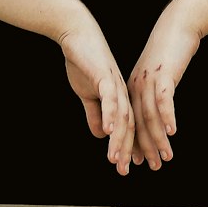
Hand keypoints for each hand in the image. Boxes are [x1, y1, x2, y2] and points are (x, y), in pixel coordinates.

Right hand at [60, 23, 134, 174]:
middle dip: (128, 150)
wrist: (77, 35)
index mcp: (120, 98)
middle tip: (126, 171)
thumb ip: (95, 113)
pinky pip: (110, 98)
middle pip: (129, 126)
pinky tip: (109, 131)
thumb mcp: (88, 94)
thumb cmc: (83, 62)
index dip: (128, 148)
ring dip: (120, 139)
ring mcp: (115, 84)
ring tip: (116, 159)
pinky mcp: (105, 76)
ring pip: (122, 116)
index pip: (128, 127)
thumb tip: (102, 134)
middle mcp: (122, 93)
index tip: (127, 168)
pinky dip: (111, 115)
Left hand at [127, 10, 201, 169]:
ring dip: (157, 139)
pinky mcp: (163, 74)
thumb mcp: (155, 75)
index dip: (131, 143)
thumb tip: (152, 115)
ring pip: (150, 116)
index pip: (128, 121)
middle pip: (136, 123)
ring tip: (165, 158)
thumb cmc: (169, 52)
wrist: (177, 26)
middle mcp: (136, 86)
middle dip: (142, 148)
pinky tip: (173, 132)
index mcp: (131, 88)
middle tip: (149, 168)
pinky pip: (164, 99)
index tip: (135, 163)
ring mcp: (148, 80)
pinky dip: (168, 116)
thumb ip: (150, 94)